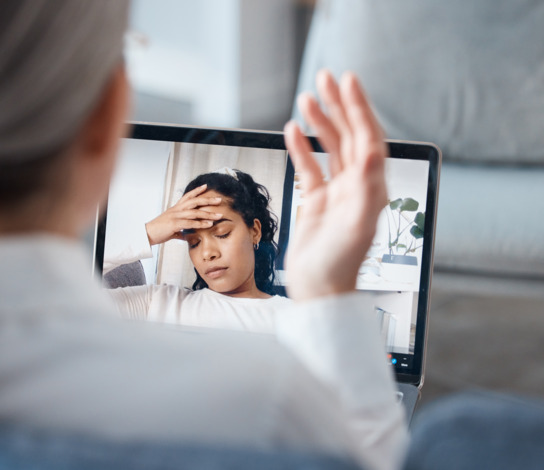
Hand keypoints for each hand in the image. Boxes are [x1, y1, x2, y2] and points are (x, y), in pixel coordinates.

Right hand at [145, 184, 222, 245]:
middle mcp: (176, 210)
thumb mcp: (171, 228)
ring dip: (208, 213)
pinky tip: (209, 224)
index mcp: (175, 208)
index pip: (187, 196)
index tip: (206, 186)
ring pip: (195, 212)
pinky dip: (201, 223)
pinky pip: (190, 222)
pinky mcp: (175, 224)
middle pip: (194, 201)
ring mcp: (176, 216)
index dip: (197, 191)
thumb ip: (180, 230)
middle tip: (219, 200)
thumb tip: (185, 236)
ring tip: (218, 215)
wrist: (147, 234)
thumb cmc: (158, 231)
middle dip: (208, 200)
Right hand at [283, 70, 387, 300]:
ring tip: (307, 97)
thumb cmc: (339, 266)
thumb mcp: (356, 225)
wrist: (320, 291)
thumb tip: (371, 151)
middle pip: (349, 135)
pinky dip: (302, 148)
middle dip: (339, 105)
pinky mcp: (318, 202)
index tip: (348, 82)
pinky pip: (310, 168)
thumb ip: (366, 187)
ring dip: (320, 121)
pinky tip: (292, 131)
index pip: (368, 138)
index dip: (359, 108)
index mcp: (371, 188)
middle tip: (326, 77)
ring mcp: (337, 193)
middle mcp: (357, 186)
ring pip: (330, 148)